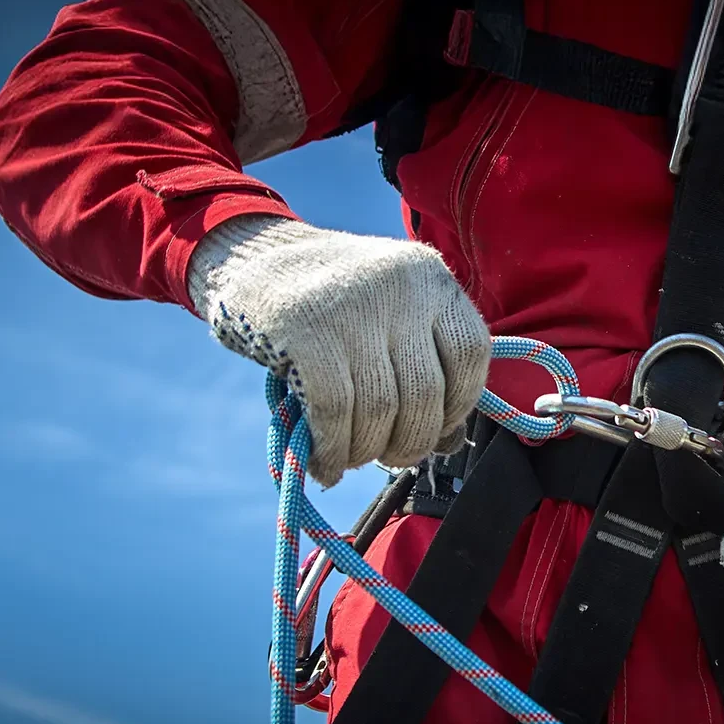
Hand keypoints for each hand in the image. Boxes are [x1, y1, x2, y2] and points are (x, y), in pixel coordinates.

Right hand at [188, 215, 490, 485]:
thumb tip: (451, 443)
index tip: (436, 427)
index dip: (458, 404)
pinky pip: (334, 412)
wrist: (252, 260)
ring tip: (352, 458)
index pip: (470, 354)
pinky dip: (333, 450)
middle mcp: (398, 285)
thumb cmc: (332, 301)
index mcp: (429, 275)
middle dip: (410, 442)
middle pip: (426, 393)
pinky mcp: (304, 333)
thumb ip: (425, 367)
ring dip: (367, 451)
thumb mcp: (390, 314)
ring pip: (380, 410)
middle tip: (390, 456)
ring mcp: (351, 307)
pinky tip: (325, 463)